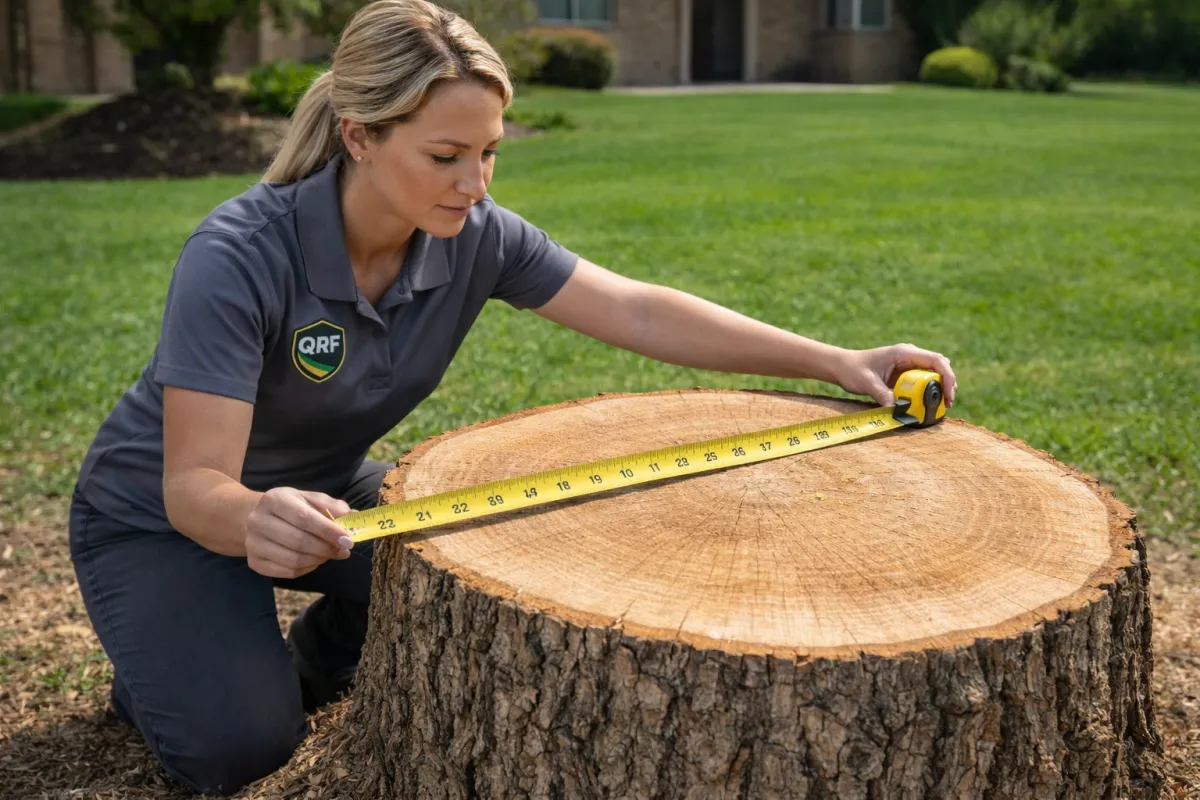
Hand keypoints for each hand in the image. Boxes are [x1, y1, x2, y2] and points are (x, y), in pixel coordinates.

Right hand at [244, 487, 353, 578]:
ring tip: (329, 554)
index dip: (328, 531)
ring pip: (293, 560)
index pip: (304, 518)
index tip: (348, 539)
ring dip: (318, 560)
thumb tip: (354, 516)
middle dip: (326, 548)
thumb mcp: (310, 499)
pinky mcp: (254, 562)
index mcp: (274, 499)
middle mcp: (258, 520)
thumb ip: (332, 506)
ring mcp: (253, 543)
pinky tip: (314, 560)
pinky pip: (287, 572)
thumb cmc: (292, 508)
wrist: (259, 517)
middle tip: (343, 550)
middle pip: (298, 541)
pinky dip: (307, 569)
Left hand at [835, 343, 956, 407]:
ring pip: (933, 373)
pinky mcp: (904, 374)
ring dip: (940, 387)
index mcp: (904, 353)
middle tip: (948, 403)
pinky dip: (929, 391)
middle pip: (939, 366)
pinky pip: (923, 380)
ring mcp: (908, 364)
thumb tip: (898, 410)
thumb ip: (882, 395)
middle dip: (947, 383)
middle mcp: (910, 356)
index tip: (949, 394)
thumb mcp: (867, 383)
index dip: (947, 376)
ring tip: (941, 405)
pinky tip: (927, 403)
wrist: (842, 366)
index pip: (936, 360)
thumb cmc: (853, 370)